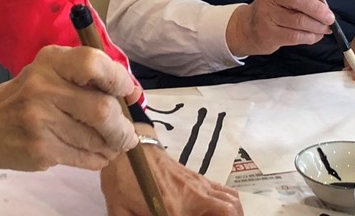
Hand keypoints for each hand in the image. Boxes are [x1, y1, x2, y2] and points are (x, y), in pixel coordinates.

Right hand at [0, 45, 137, 170]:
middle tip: (127, 135)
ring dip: (112, 146)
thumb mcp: (49, 72)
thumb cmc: (25, 95)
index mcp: (51, 61)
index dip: (119, 80)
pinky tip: (94, 154)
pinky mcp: (39, 150)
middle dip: (122, 128)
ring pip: (96, 139)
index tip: (127, 94)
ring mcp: (39, 121)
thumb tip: (132, 94)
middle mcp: (44, 87)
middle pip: (102, 110)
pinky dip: (96, 159)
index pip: (93, 63)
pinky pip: (83, 158)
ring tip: (111, 145)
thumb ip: (86, 77)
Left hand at [101, 137, 241, 214]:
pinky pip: (224, 189)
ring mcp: (197, 183)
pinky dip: (230, 202)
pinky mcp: (197, 176)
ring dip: (234, 213)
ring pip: (231, 200)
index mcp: (172, 208)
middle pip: (228, 211)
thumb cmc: (122, 177)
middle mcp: (192, 195)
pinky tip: (220, 210)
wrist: (127, 146)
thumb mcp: (120, 209)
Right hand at [226, 0, 333, 56]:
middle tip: (330, 17)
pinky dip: (311, 37)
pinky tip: (315, 35)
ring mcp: (267, 14)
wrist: (251, 27)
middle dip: (318, 9)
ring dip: (317, 26)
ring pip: (298, 20)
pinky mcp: (269, 33)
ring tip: (325, 27)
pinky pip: (296, 36)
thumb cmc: (277, 7)